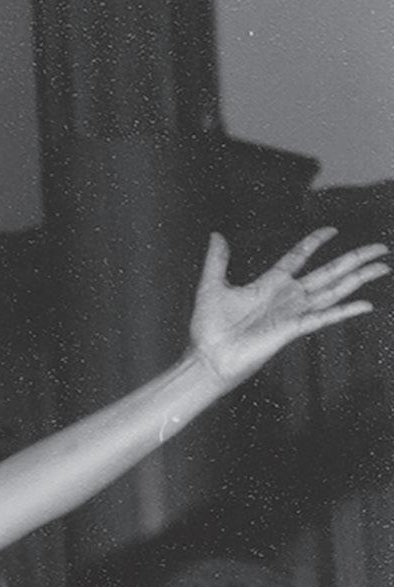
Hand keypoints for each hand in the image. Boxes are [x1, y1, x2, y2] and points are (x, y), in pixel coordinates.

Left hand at [189, 228, 387, 386]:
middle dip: (354, 259)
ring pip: (334, 290)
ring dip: (358, 278)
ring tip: (382, 266)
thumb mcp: (211, 287)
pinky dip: (345, 310)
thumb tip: (216, 234)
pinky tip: (366, 304)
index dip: (314, 242)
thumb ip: (217, 260)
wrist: (209, 357)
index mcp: (270, 284)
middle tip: (380, 248)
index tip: (332, 230)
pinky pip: (324, 317)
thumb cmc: (209, 328)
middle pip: (329, 272)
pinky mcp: (294, 329)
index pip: (298, 257)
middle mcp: (287, 297)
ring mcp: (293, 312)